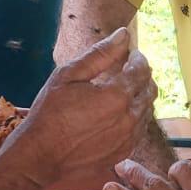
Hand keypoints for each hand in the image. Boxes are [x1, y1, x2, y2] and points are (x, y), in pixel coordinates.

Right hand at [0, 27, 155, 189]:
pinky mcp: (124, 151)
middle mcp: (128, 117)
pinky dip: (135, 115)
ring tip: (122, 88)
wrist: (40, 155)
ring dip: (139, 95)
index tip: (131, 53)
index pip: (141, 70)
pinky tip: (119, 111)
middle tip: (128, 68)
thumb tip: (123, 34)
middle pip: (149, 89)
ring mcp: (128, 137)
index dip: (138, 58)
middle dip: (143, 75)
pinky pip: (140, 128)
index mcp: (116, 96)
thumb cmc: (49, 112)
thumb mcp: (69, 75)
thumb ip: (100, 53)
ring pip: (147, 109)